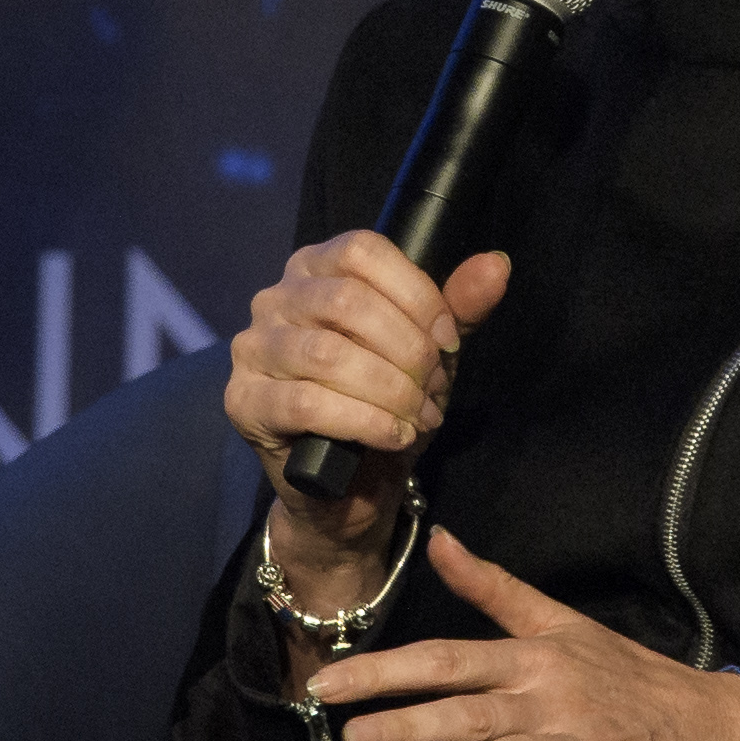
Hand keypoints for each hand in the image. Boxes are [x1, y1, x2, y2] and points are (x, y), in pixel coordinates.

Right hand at [225, 232, 510, 564]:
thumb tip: (496, 266)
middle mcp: (274, 298)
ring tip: (417, 416)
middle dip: (407, 350)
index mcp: (316, 268)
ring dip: (390, 390)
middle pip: (347, 302)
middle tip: (433, 389)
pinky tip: (394, 435)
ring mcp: (252, 350)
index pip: (364, 252)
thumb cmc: (385, 404)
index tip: (448, 343)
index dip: (417, 296)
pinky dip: (365, 420)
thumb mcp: (429, 352)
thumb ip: (458, 308)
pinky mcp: (243, 403)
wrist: (349, 487)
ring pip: (327, 354)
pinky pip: (307, 403)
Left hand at [306, 527, 739, 740]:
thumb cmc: (628, 676)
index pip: (451, 657)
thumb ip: (493, 588)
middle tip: (352, 736)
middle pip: (474, 709)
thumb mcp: (562, 621)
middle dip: (412, 720)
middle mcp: (555, 696)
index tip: (330, 684)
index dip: (390, 669)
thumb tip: (437, 540)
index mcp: (536, 655)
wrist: (715, 728)